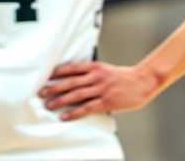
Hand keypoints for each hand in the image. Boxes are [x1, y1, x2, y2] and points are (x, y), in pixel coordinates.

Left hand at [39, 61, 163, 119]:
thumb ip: (93, 74)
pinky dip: (74, 113)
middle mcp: (97, 77)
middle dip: (54, 88)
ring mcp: (102, 89)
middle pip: (71, 82)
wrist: (143, 82)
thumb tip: (76, 81)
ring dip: (60, 100)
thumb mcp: (107, 70)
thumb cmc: (124, 77)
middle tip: (41, 93)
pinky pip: (86, 108)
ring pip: (76, 95)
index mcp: (96, 67)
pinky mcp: (106, 101)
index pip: (73, 68)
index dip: (58, 72)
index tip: (46, 77)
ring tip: (48, 105)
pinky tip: (64, 117)